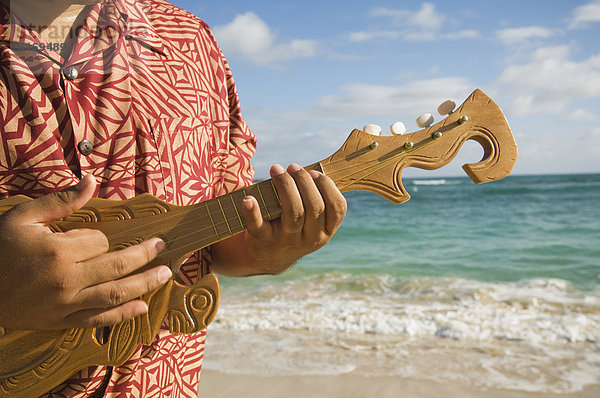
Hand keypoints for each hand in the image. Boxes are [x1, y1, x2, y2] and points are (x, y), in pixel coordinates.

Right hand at [0, 175, 171, 329]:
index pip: (99, 241)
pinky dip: (123, 315)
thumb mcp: (24, 217)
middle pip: (118, 265)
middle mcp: (67, 279)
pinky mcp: (63, 321)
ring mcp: (67, 304)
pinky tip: (143, 307)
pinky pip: (99, 319)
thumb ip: (61, 200)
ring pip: (116, 293)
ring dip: (145, 283)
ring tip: (166, 273)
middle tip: (161, 246)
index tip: (90, 238)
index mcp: (58, 251)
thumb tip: (91, 179)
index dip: (99, 237)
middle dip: (144, 255)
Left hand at [212, 164, 346, 275]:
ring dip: (286, 186)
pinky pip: (258, 226)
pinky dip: (252, 212)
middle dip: (304, 181)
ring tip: (277, 169)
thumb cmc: (293, 227)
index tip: (314, 172)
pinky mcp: (263, 241)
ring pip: (294, 213)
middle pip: (314, 207)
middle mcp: (310, 239)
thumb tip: (310, 170)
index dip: (327, 186)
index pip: (337, 208)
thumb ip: (315, 199)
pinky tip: (248, 198)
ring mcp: (286, 242)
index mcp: (326, 231)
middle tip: (292, 167)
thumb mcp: (311, 221)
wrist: (269, 256)